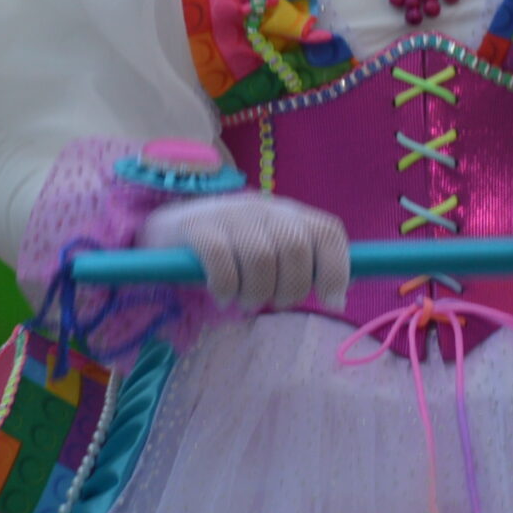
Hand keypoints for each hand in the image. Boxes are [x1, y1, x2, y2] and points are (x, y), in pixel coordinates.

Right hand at [138, 193, 348, 313]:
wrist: (173, 227)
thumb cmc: (233, 247)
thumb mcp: (273, 249)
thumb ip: (305, 265)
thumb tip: (340, 296)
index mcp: (290, 214)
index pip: (327, 232)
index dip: (335, 268)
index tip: (331, 302)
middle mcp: (265, 208)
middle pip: (295, 248)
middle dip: (291, 288)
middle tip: (274, 303)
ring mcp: (230, 214)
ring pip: (260, 258)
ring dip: (256, 293)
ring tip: (245, 301)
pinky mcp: (198, 227)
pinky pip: (221, 262)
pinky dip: (226, 288)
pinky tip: (222, 296)